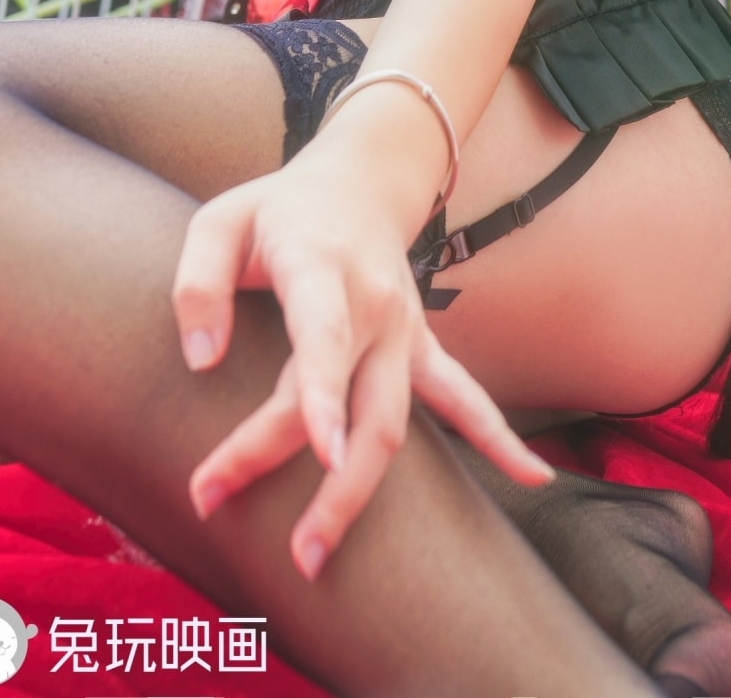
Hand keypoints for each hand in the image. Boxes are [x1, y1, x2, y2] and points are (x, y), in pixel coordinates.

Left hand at [171, 143, 553, 578]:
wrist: (361, 176)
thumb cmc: (278, 209)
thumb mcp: (220, 222)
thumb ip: (198, 284)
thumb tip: (201, 361)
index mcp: (321, 268)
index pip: (324, 339)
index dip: (323, 397)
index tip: (322, 453)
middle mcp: (373, 306)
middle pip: (355, 406)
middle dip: (319, 480)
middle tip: (266, 539)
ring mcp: (403, 331)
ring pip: (393, 420)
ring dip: (358, 491)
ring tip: (316, 554)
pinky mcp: (418, 346)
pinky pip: (462, 397)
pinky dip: (498, 438)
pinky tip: (533, 477)